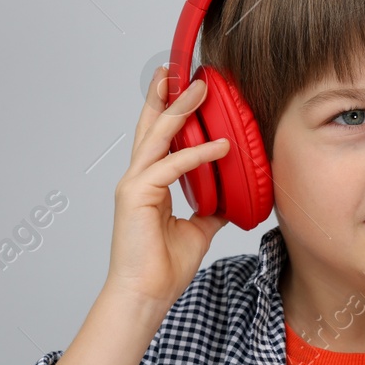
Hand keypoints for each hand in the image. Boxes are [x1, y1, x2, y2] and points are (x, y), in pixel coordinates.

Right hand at [106, 66, 232, 306]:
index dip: (169, 112)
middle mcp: (137, 179)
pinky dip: (197, 154)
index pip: (158, 139)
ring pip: (158, 137)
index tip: (182, 87)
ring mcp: (134, 185)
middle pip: (151, 126)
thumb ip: (210, 208)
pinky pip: (172, 166)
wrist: (146, 294)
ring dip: (179, 109)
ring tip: (199, 87)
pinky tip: (220, 146)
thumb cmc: (163, 267)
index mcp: (148, 184)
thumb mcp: (198, 229)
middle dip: (165, 95)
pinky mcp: (136, 196)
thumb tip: (230, 197)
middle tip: (180, 69)